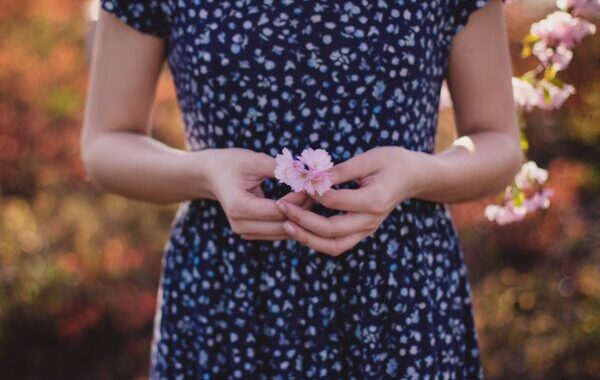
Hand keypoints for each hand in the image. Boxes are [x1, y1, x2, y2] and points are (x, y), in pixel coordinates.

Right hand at [203, 148, 312, 240]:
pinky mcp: (252, 234)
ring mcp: (245, 232)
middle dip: (303, 209)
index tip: (313, 184)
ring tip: (312, 196)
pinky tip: (302, 205)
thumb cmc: (232, 163)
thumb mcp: (254, 160)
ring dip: (300, 217)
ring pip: (284, 232)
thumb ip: (279, 168)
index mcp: (239, 206)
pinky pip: (279, 232)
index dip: (299, 199)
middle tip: (317, 192)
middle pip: (283, 225)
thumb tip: (306, 173)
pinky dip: (293, 221)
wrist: (211, 175)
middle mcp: (240, 225)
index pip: (279, 210)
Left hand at [275, 146, 425, 255]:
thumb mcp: (369, 158)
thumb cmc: (392, 162)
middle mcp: (370, 220)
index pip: (335, 201)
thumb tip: (315, 176)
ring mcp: (367, 229)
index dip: (313, 193)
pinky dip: (317, 240)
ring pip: (333, 246)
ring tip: (286, 225)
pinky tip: (300, 229)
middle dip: (302, 220)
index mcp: (374, 200)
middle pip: (331, 230)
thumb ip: (342, 169)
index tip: (298, 182)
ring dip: (307, 238)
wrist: (412, 177)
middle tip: (281, 206)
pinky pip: (337, 245)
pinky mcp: (362, 232)